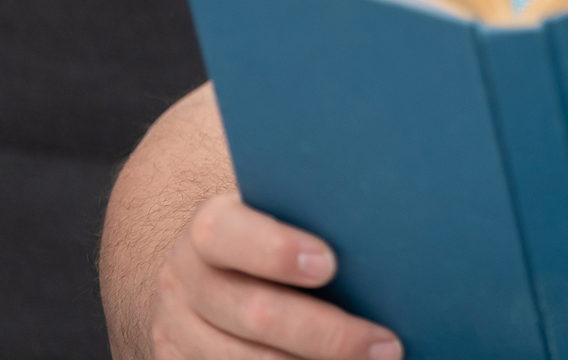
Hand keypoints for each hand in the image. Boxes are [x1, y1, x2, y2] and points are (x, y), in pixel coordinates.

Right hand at [151, 193, 401, 359]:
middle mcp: (184, 281)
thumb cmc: (277, 238)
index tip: (330, 264)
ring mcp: (177, 333)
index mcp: (211, 228)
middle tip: (388, 347)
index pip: (229, 234)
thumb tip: (389, 242)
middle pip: (255, 313)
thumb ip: (318, 224)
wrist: (213, 275)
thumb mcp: (284, 220)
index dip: (277, 251)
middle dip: (328, 335)